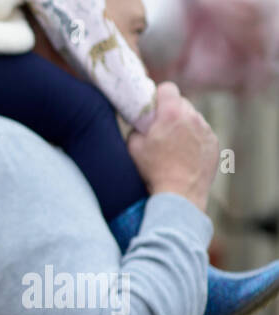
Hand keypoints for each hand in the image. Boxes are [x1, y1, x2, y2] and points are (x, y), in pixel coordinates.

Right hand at [127, 83, 218, 213]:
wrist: (179, 193)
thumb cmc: (153, 171)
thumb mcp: (133, 147)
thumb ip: (137, 128)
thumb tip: (142, 124)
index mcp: (171, 113)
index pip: (167, 88)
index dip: (158, 96)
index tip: (153, 108)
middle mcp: (192, 116)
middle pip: (181, 103)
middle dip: (171, 112)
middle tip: (161, 130)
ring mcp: (206, 129)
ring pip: (193, 118)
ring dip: (183, 126)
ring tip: (173, 147)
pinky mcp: (214, 143)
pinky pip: (202, 134)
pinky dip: (194, 140)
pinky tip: (184, 156)